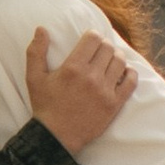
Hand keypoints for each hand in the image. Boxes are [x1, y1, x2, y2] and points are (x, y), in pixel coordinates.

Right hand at [25, 25, 134, 154]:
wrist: (56, 136)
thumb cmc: (45, 106)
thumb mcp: (34, 78)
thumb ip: (36, 51)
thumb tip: (41, 29)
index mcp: (73, 67)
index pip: (93, 38)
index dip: (93, 36)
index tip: (90, 40)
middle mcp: (91, 77)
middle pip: (108, 48)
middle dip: (104, 46)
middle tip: (99, 52)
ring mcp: (105, 91)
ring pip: (120, 62)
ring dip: (116, 58)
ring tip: (110, 62)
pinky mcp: (114, 104)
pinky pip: (131, 82)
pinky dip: (130, 74)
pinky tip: (123, 74)